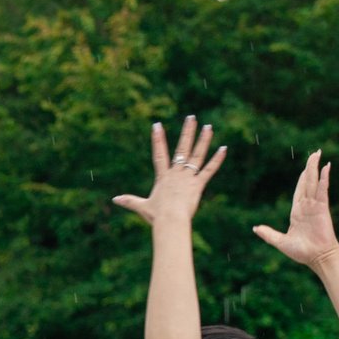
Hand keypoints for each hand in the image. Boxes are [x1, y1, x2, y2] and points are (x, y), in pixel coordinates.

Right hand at [112, 116, 226, 226]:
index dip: (158, 139)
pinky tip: (224, 148)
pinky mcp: (198, 185)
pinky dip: (217, 160)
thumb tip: (114, 200)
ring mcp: (188, 178)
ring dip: (203, 140)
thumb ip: (129, 201)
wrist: (170, 221)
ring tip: (208, 127)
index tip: (157, 125)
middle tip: (191, 117)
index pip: (159, 154)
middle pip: (182, 148)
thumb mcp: (142, 207)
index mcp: (163, 177)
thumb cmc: (156, 216)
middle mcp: (176, 173)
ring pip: (197, 155)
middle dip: (187, 132)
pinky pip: (209, 170)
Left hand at [252, 151, 338, 266]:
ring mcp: (315, 205)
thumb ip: (269, 234)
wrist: (317, 258)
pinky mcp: (322, 207)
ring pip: (314, 182)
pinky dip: (324, 178)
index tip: (305, 167)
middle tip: (315, 152)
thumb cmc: (301, 252)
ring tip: (317, 154)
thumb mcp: (281, 242)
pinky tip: (326, 167)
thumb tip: (255, 229)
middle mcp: (307, 206)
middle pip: (308, 181)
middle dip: (310, 167)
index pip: (300, 190)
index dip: (302, 178)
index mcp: (298, 211)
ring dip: (316, 167)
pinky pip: (322, 190)